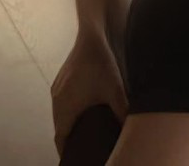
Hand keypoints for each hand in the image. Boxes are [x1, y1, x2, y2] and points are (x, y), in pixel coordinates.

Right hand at [51, 32, 128, 156]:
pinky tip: (81, 111)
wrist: (92, 35)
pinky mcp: (61, 79)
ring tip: (82, 133)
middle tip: (82, 149)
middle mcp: (57, 99)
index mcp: (65, 107)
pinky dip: (68, 111)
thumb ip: (122, 113)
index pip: (60, 138)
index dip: (66, 151)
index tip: (74, 158)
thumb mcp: (115, 91)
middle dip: (69, 139)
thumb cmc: (101, 64)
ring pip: (59, 114)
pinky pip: (61, 102)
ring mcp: (57, 88)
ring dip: (68, 124)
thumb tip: (131, 132)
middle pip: (59, 127)